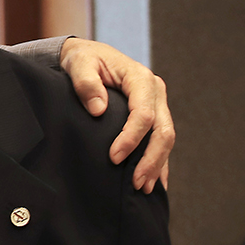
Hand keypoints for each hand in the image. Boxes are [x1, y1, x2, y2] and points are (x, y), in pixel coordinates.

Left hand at [58, 38, 172, 191]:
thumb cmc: (82, 59)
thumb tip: (98, 109)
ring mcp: (156, 104)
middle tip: (136, 183)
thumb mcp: (78, 63)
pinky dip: (159, 162)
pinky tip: (155, 183)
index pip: (144, 114)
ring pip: (165, 139)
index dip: (131, 138)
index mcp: (140, 78)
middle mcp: (154, 91)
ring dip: (157, 165)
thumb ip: (86, 83)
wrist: (87, 56)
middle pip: (163, 130)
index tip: (113, 157)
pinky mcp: (153, 115)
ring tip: (144, 188)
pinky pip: (160, 141)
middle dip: (151, 159)